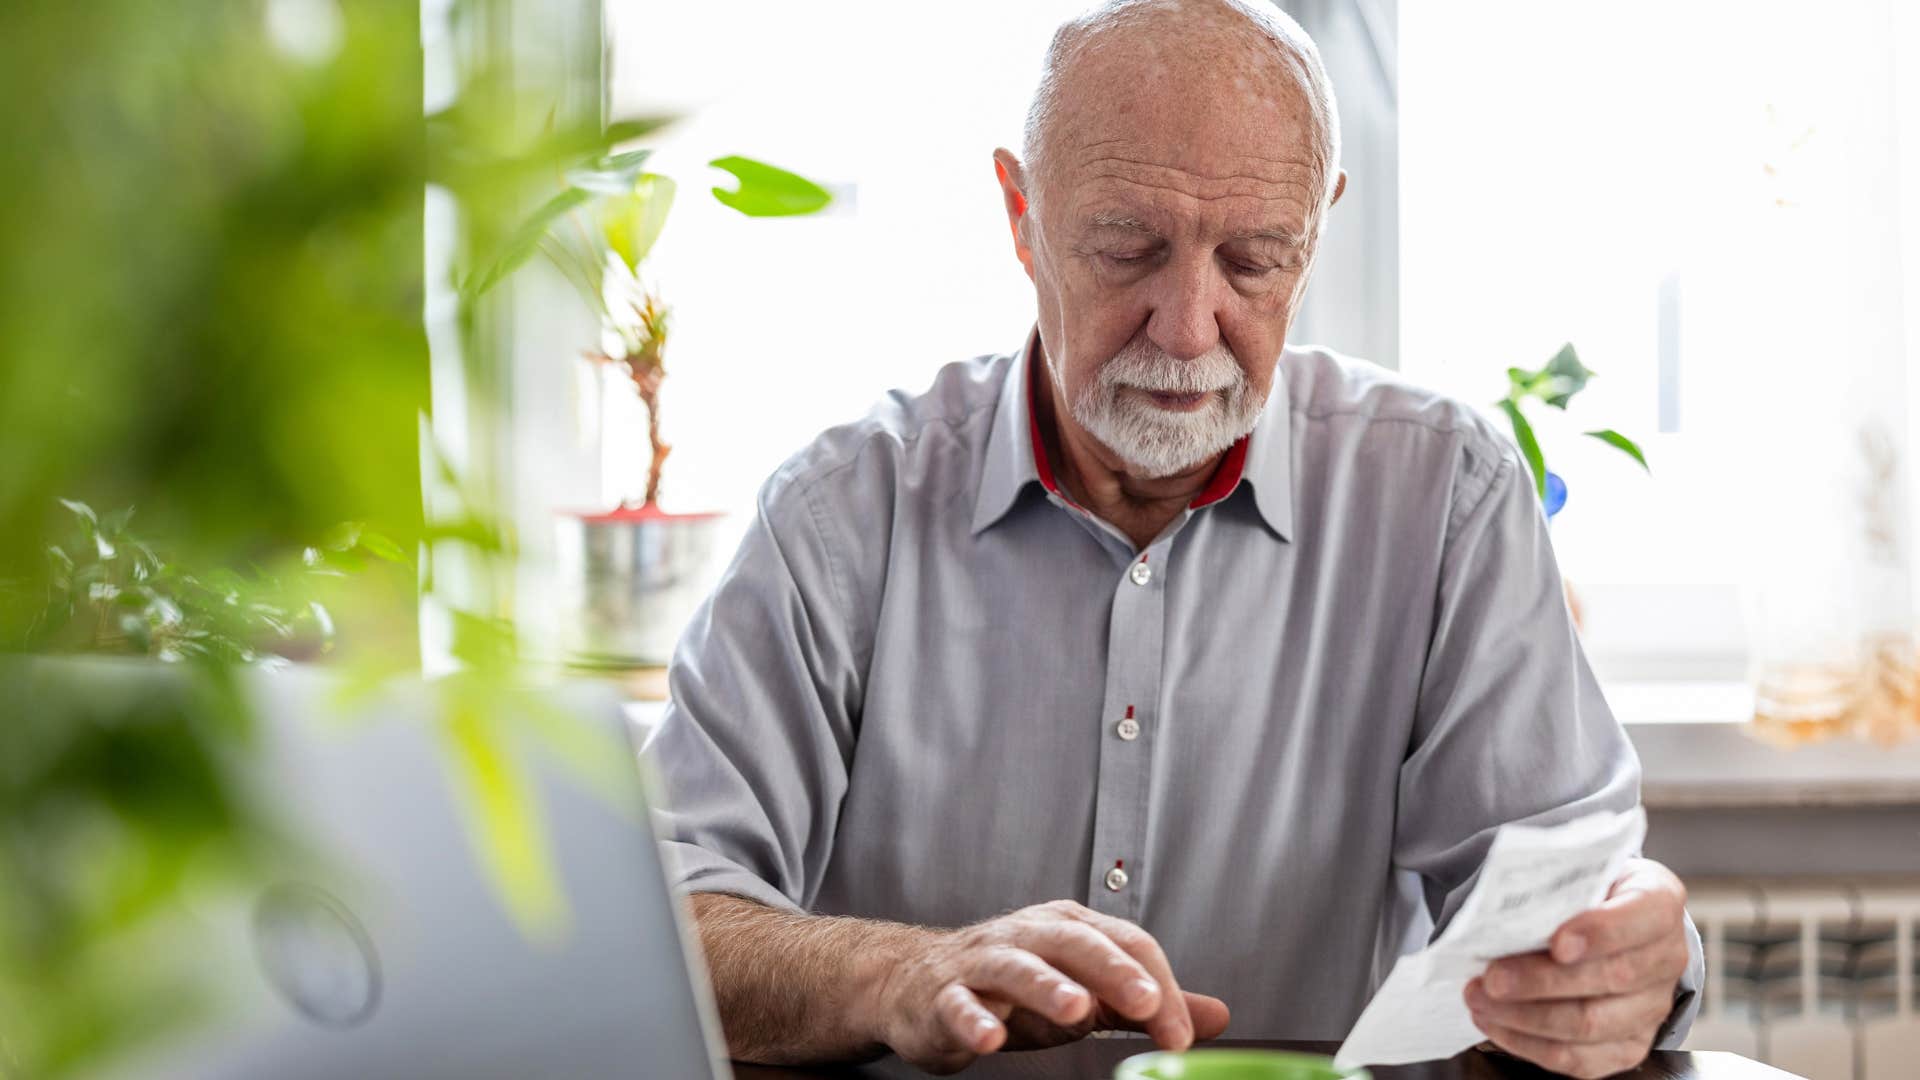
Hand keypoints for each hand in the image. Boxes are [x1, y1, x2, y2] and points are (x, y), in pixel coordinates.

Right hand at [860, 898, 1229, 1073]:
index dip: (1158, 987)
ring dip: (1048, 986)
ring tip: (1077, 1010)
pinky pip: (958, 1004)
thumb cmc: (1009, 989)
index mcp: (1069, 928)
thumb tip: (1215, 1016)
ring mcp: (982, 963)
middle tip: (1145, 1003)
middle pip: (1076, 943)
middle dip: (1114, 971)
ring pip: (1016, 966)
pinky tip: (992, 1037)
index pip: (1125, 944)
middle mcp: (1028, 936)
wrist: (917, 985)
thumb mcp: (1086, 992)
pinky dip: (975, 1019)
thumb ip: (1145, 1003)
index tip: (1180, 1035)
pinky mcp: (943, 996)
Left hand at [1464, 858, 1690, 1077]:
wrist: (1605, 920)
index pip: (1641, 917)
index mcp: (1658, 901)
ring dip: (1527, 1016)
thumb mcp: (1576, 870)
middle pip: (1612, 978)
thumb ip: (1554, 886)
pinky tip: (1494, 1022)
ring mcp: (1652, 1007)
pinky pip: (1580, 1058)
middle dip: (1543, 981)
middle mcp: (1666, 958)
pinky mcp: (1629, 1045)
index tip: (1557, 943)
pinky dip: (1529, 1044)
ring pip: (1591, 1024)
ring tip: (1479, 999)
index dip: (1601, 932)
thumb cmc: (1583, 891)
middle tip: (1491, 978)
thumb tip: (1502, 912)